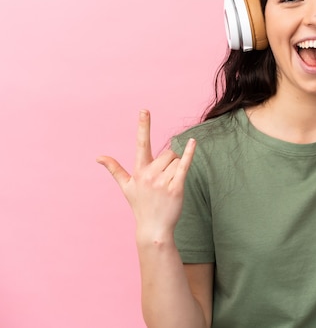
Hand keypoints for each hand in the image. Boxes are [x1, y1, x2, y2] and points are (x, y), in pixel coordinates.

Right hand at [96, 110, 195, 240]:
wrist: (153, 229)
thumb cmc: (140, 206)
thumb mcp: (126, 187)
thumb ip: (115, 169)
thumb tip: (98, 157)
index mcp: (139, 171)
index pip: (141, 143)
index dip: (143, 126)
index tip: (144, 109)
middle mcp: (149, 174)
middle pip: (168, 153)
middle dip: (170, 163)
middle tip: (164, 181)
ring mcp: (163, 181)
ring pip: (177, 160)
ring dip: (177, 169)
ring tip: (169, 186)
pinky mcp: (176, 188)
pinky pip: (185, 165)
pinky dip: (190, 153)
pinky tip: (193, 142)